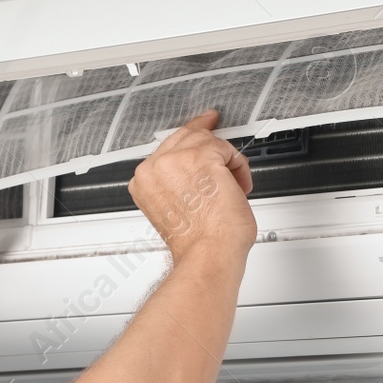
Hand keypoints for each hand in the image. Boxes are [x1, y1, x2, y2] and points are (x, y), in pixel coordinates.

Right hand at [128, 109, 256, 269]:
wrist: (207, 254)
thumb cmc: (197, 242)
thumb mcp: (174, 208)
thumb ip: (177, 185)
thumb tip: (197, 173)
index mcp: (144, 181)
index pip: (167, 148)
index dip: (187, 140)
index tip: (200, 127)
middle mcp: (155, 167)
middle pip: (185, 137)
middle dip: (208, 142)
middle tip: (222, 142)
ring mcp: (176, 160)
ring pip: (206, 140)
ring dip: (225, 161)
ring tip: (233, 185)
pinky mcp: (201, 157)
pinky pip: (227, 149)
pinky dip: (238, 167)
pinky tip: (238, 185)